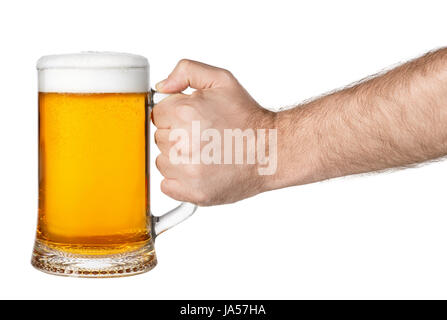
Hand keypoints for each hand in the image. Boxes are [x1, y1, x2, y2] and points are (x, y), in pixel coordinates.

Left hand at [152, 59, 275, 205]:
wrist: (270, 150)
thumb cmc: (247, 117)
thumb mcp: (221, 80)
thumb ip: (187, 71)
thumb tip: (162, 86)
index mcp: (186, 112)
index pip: (158, 114)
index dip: (175, 115)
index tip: (193, 120)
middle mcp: (184, 143)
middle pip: (159, 138)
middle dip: (177, 135)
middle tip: (204, 136)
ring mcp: (188, 171)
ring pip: (162, 162)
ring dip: (177, 158)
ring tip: (204, 153)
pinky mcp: (194, 192)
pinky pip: (167, 185)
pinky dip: (179, 180)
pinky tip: (199, 170)